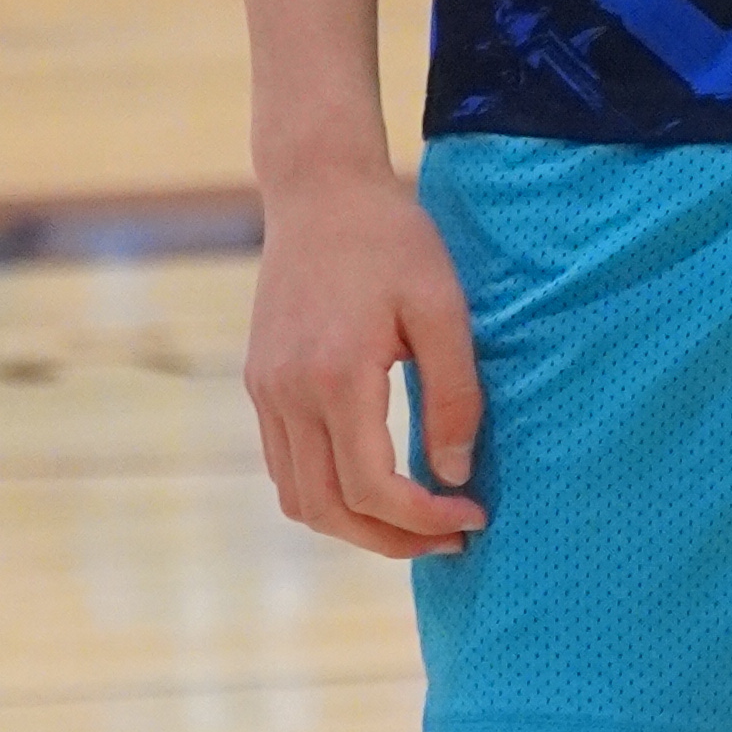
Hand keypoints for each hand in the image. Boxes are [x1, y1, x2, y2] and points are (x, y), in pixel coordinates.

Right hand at [244, 164, 484, 556]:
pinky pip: (284, 466)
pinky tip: (376, 485)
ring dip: (355, 525)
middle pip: (328, 510)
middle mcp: (288, 394)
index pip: (372, 488)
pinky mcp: (259, 383)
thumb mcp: (443, 309)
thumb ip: (453, 395)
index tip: (472, 515)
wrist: (320, 192)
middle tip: (450, 536)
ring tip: (415, 520)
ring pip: (298, 498)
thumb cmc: (392, 241)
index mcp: (336, 377)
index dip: (423, 519)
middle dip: (391, 539)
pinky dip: (327, 494)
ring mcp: (265, 391)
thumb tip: (454, 475)